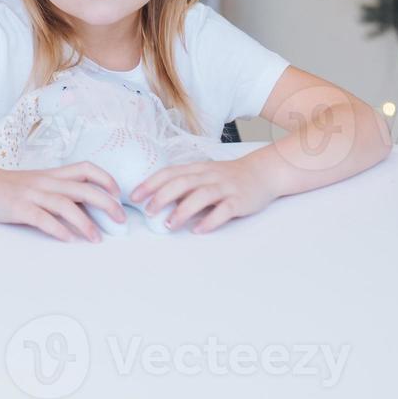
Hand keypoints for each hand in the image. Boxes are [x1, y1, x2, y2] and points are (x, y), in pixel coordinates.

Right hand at [0, 162, 125, 242]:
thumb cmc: (12, 187)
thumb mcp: (40, 183)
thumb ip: (61, 191)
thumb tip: (88, 209)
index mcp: (53, 175)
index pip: (86, 169)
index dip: (105, 178)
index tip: (118, 193)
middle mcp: (47, 182)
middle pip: (83, 189)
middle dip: (106, 204)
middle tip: (121, 220)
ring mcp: (32, 195)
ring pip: (65, 205)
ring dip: (85, 223)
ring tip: (97, 239)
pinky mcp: (19, 208)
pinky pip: (42, 218)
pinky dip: (57, 229)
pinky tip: (68, 239)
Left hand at [130, 157, 275, 233]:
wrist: (263, 172)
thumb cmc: (227, 176)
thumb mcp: (204, 174)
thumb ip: (184, 184)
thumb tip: (159, 200)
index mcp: (197, 169)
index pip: (169, 172)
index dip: (150, 183)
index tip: (134, 196)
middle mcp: (209, 176)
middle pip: (182, 183)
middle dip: (162, 197)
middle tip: (148, 212)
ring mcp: (225, 187)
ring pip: (201, 196)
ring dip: (183, 210)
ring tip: (170, 225)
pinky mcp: (239, 200)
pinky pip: (224, 210)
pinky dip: (210, 220)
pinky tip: (198, 229)